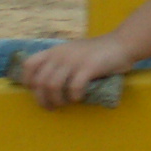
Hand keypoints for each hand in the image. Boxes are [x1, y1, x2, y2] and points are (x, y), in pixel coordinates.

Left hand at [14, 36, 131, 107]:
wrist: (121, 44)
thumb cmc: (97, 52)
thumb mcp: (73, 51)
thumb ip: (60, 62)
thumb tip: (48, 85)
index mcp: (55, 50)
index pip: (29, 64)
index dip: (28, 81)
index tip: (36, 92)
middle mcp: (61, 54)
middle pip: (40, 81)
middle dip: (42, 99)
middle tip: (50, 107)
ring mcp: (74, 60)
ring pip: (53, 86)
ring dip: (57, 100)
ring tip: (64, 104)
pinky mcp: (88, 67)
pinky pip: (74, 87)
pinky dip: (74, 97)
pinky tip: (79, 98)